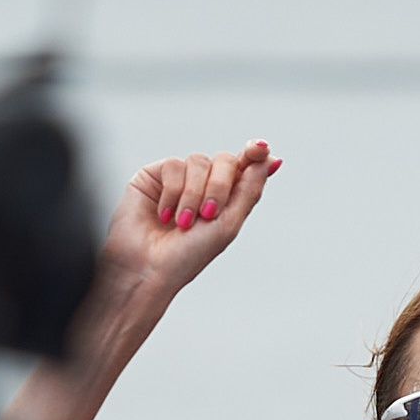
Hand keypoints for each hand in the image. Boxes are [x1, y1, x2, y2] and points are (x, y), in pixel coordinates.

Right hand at [100, 142, 279, 305]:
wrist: (149, 268)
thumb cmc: (189, 255)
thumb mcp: (228, 223)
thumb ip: (250, 189)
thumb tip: (271, 157)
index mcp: (226, 196)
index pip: (246, 165)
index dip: (255, 154)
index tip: (260, 150)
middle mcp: (204, 183)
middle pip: (225, 160)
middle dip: (220, 186)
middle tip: (209, 214)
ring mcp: (180, 178)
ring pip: (199, 161)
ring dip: (194, 194)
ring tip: (183, 222)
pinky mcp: (155, 175)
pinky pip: (173, 165)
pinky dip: (173, 192)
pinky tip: (165, 215)